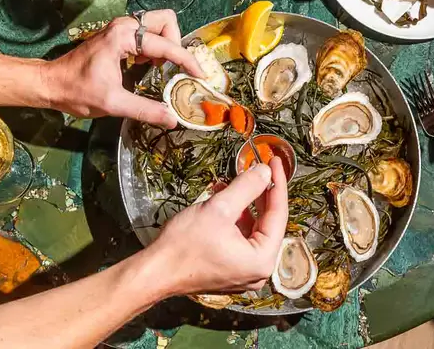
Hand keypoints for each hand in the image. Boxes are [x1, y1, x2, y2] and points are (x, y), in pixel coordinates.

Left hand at [42, 9, 203, 124]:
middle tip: (171, 66)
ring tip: (158, 68)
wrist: (50, 84)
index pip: (166, 45)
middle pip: (166, 20)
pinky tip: (145, 65)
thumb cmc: (77, 92)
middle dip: (176, 41)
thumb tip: (172, 119)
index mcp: (123, 36)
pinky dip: (154, 46)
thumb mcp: (113, 104)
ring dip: (165, 44)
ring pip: (157, 24)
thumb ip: (145, 109)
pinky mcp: (118, 33)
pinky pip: (147, 32)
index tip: (199, 75)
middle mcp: (124, 25)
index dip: (186, 60)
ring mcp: (121, 27)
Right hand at [150, 159, 287, 294]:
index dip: (277, 184)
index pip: (278, 214)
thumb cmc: (185, 244)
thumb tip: (265, 172)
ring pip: (253, 229)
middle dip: (260, 193)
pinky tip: (224, 200)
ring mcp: (243, 273)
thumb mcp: (220, 208)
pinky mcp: (230, 270)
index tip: (275, 161)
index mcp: (262, 260)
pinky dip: (235, 218)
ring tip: (235, 182)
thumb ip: (247, 187)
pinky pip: (241, 238)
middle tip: (260, 167)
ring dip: (245, 204)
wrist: (155, 272)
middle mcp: (258, 271)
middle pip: (267, 222)